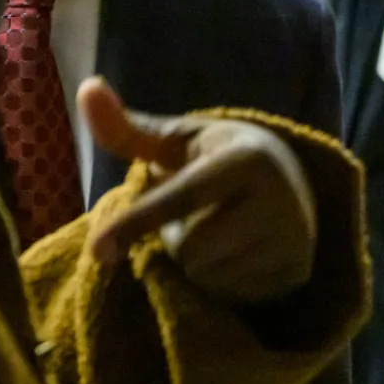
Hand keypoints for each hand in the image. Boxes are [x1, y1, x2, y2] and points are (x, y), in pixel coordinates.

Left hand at [79, 79, 318, 303]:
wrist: (297, 182)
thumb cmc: (219, 158)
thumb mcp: (178, 141)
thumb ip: (128, 128)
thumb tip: (86, 88)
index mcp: (245, 159)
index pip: (179, 198)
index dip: (134, 223)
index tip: (97, 250)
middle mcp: (277, 198)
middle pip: (189, 249)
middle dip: (180, 239)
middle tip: (201, 214)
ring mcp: (290, 238)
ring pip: (208, 276)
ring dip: (200, 263)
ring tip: (223, 232)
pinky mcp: (294, 272)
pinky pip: (231, 295)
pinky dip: (223, 280)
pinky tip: (240, 254)